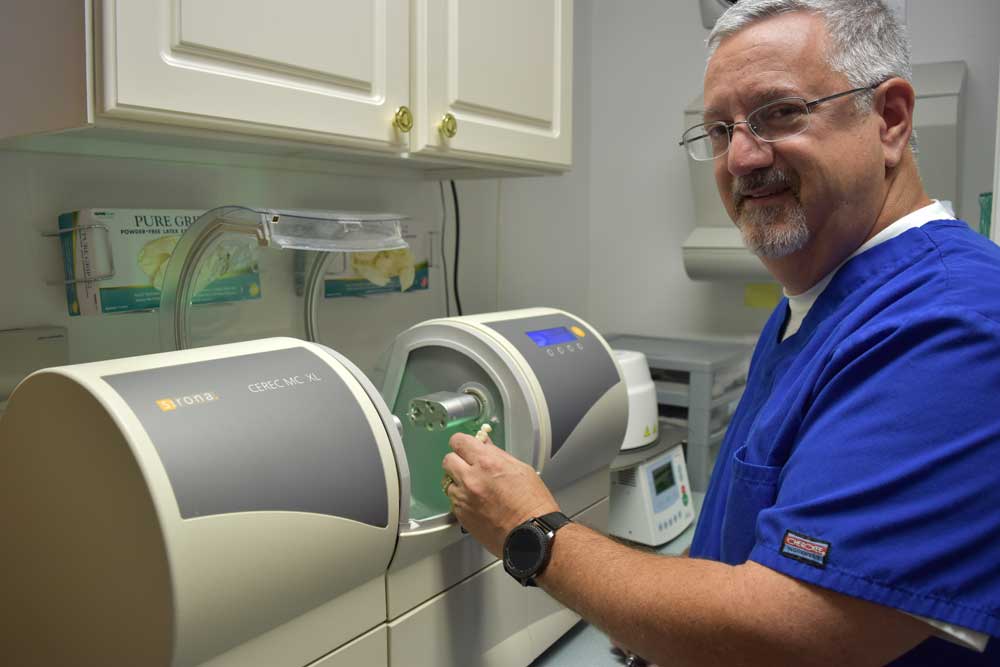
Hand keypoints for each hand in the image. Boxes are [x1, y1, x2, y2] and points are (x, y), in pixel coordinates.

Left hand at [442, 432, 559, 556]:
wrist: (531, 535)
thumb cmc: (533, 503)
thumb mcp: (520, 469)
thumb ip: (497, 455)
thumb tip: (484, 445)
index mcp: (487, 463)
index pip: (459, 442)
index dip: (462, 443)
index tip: (466, 447)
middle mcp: (471, 479)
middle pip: (448, 460)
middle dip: (458, 461)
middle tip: (469, 467)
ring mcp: (463, 499)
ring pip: (448, 483)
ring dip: (458, 483)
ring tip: (475, 489)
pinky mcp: (461, 516)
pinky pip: (453, 501)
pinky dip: (461, 500)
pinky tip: (477, 504)